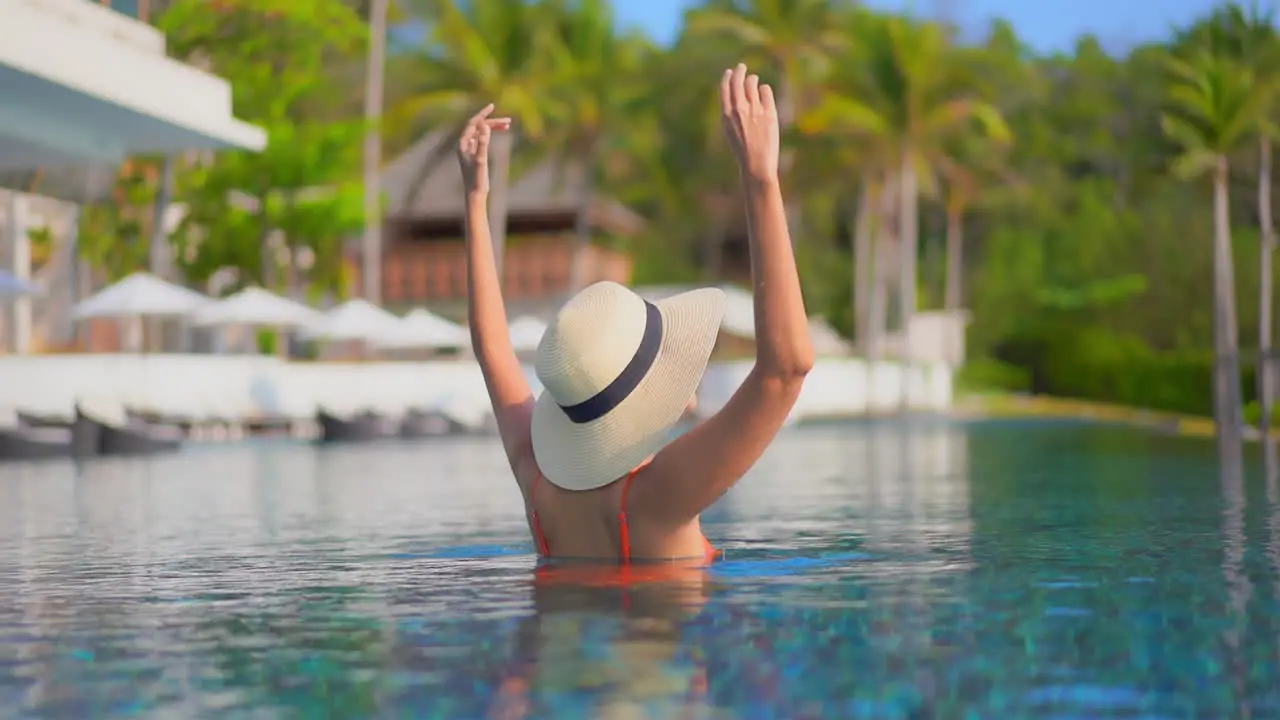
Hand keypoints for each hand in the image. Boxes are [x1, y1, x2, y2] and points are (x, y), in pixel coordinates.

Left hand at [457, 103, 511, 194]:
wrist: (474, 193)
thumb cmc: (477, 178)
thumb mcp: (481, 159)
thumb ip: (483, 142)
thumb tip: (485, 125)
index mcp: (463, 143)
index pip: (473, 123)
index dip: (483, 114)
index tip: (492, 106)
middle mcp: (464, 144)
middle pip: (478, 127)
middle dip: (493, 122)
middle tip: (509, 121)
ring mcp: (469, 149)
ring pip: (481, 132)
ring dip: (493, 127)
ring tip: (508, 125)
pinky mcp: (474, 154)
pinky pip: (482, 138)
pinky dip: (491, 134)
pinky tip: (499, 133)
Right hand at [720, 63, 779, 182]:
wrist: (756, 163)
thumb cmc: (742, 150)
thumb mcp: (729, 131)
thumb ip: (731, 113)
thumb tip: (736, 94)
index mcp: (726, 114)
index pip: (725, 88)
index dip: (727, 77)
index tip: (729, 72)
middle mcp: (739, 109)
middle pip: (738, 80)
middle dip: (740, 71)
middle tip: (742, 67)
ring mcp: (754, 109)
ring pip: (752, 82)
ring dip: (753, 79)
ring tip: (754, 81)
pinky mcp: (769, 111)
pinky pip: (766, 90)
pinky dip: (764, 90)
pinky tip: (764, 94)